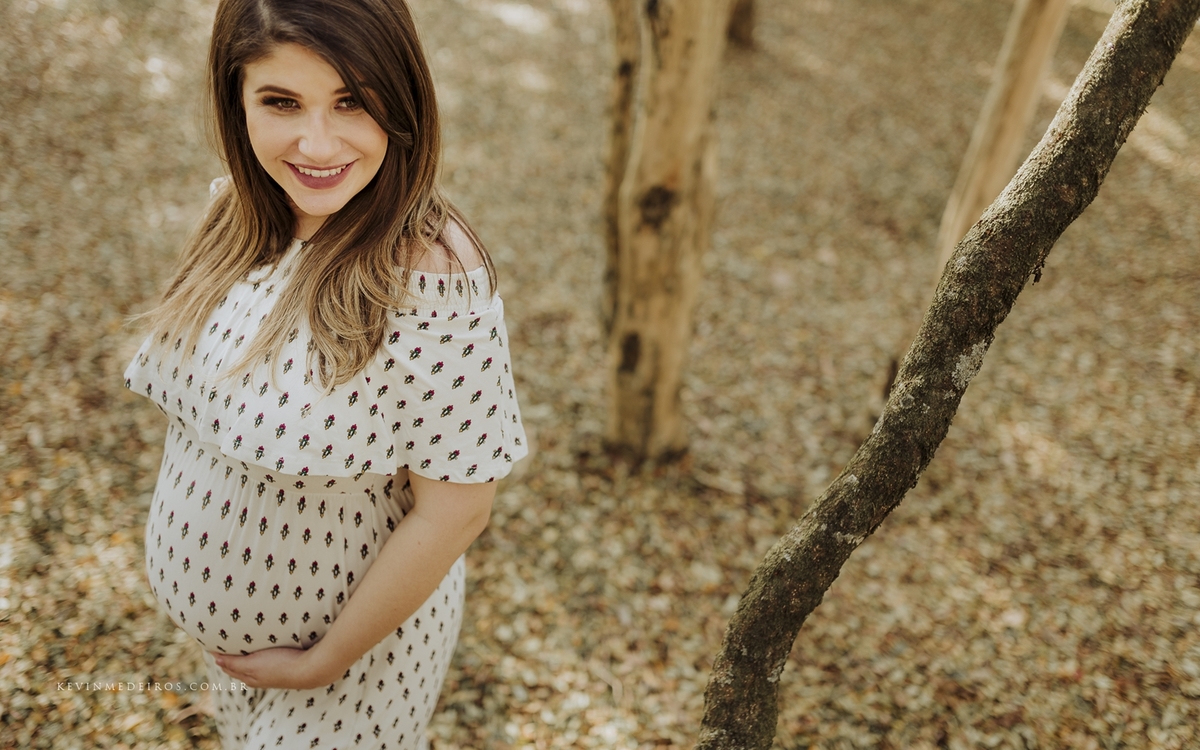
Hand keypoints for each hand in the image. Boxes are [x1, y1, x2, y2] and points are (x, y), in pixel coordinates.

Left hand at [212, 646, 336, 690]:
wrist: (309, 670)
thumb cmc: (280, 665)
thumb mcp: (253, 664)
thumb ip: (234, 663)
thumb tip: (216, 659)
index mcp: (249, 677)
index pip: (229, 666)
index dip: (220, 657)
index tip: (213, 643)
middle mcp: (258, 678)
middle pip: (239, 667)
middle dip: (230, 657)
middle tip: (224, 641)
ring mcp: (271, 674)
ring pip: (252, 664)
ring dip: (245, 656)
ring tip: (241, 643)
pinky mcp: (283, 667)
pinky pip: (264, 661)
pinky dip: (258, 655)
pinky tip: (263, 648)